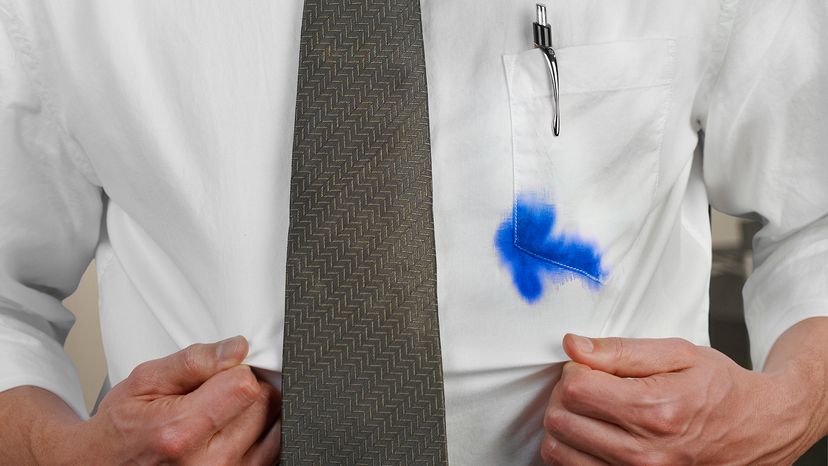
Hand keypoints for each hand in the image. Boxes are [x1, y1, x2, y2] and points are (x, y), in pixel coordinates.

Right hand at [58, 336, 280, 464]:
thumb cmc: (124, 427)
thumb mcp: (146, 380)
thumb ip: (195, 361)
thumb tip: (238, 349)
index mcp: (180, 431)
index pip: (246, 386)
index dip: (237, 370)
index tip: (223, 372)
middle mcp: (208, 463)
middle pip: (265, 405)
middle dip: (248, 389)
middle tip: (218, 393)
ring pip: (276, 427)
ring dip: (257, 413)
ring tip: (224, 413)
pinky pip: (274, 450)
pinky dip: (262, 435)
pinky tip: (234, 430)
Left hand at [540, 334, 818, 464]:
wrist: (759, 428)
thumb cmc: (720, 389)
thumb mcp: (678, 353)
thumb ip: (620, 350)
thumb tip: (572, 346)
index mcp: (656, 410)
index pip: (575, 388)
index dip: (576, 369)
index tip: (592, 367)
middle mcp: (645, 453)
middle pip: (561, 419)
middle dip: (566, 395)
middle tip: (589, 386)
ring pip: (558, 449)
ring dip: (566, 424)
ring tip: (591, 410)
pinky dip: (572, 450)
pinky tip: (592, 434)